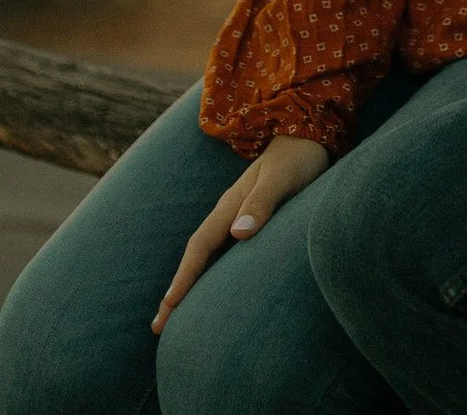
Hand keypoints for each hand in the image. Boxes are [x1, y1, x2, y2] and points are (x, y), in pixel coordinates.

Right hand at [151, 134, 328, 332]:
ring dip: (190, 287)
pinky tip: (210, 294)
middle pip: (196, 258)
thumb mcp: (281, 179)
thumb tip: (238, 234)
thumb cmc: (297, 160)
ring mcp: (236, 220)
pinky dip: (210, 277)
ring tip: (173, 318)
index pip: (201, 246)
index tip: (170, 304)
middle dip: (176, 291)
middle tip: (159, 326)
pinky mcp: (250, 224)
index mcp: (230, 206)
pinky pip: (223, 256)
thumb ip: (262, 202)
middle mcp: (227, 215)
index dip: (185, 276)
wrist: (307, 139)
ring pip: (207, 259)